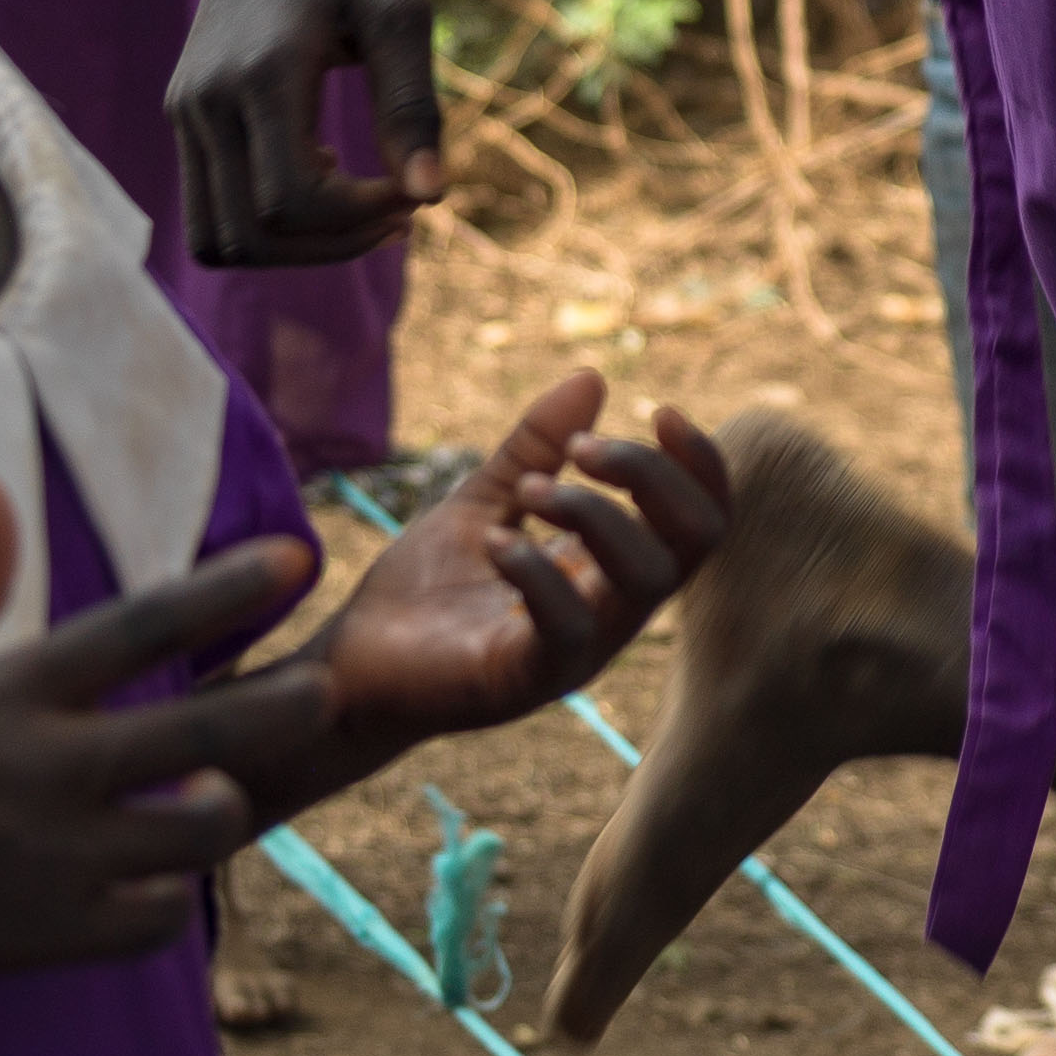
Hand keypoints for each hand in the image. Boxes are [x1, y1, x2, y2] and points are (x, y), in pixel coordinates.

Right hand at [0, 483, 323, 989]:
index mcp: (8, 697)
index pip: (136, 628)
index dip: (223, 590)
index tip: (294, 557)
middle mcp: (43, 774)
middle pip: (198, 736)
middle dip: (280, 709)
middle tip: (327, 689)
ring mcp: (54, 860)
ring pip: (194, 832)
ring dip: (223, 807)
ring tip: (215, 789)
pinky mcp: (52, 934)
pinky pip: (157, 916)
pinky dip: (169, 894)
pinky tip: (157, 871)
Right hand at [171, 0, 441, 270]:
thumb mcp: (402, 14)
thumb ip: (413, 107)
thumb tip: (432, 196)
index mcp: (260, 73)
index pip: (291, 203)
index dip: (360, 222)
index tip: (415, 193)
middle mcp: (205, 97)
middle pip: (248, 236)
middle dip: (332, 247)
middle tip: (400, 211)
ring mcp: (186, 105)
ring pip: (216, 235)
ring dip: (293, 246)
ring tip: (362, 206)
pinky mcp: (185, 106)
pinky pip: (209, 203)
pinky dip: (264, 218)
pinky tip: (325, 172)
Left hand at [300, 374, 737, 764]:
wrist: (354, 663)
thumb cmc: (426, 591)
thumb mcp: (484, 499)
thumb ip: (534, 448)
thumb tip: (593, 376)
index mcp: (609, 569)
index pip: (700, 520)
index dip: (700, 464)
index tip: (662, 412)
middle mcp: (610, 610)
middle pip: (694, 541)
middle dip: (650, 476)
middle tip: (579, 449)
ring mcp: (576, 650)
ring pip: (644, 580)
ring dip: (595, 513)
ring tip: (528, 489)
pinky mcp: (527, 680)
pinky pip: (566, 627)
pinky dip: (538, 571)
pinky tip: (495, 540)